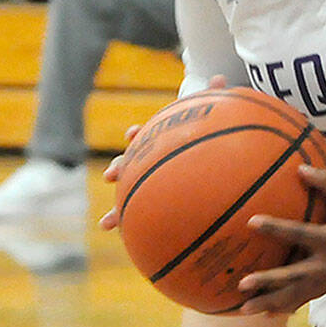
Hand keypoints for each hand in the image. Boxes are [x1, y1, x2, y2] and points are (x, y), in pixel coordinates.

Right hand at [100, 75, 228, 229]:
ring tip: (105, 224)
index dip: (139, 134)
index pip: (148, 135)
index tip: (133, 134)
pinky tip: (137, 248)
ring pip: (133, 198)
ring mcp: (157, 182)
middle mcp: (155, 161)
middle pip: (133, 165)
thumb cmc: (213, 134)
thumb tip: (220, 78)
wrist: (215, 153)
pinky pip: (151, 219)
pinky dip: (142, 232)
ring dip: (118, 210)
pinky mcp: (165, 202)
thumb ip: (217, 98)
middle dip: (120, 169)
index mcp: (164, 141)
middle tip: (111, 174)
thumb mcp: (215, 116)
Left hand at [236, 166, 325, 314]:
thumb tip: (299, 168)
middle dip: (268, 282)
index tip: (251, 222)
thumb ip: (325, 182)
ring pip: (297, 294)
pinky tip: (268, 313)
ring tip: (245, 309)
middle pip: (294, 276)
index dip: (275, 228)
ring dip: (271, 302)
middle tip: (242, 284)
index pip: (298, 233)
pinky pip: (306, 298)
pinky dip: (286, 306)